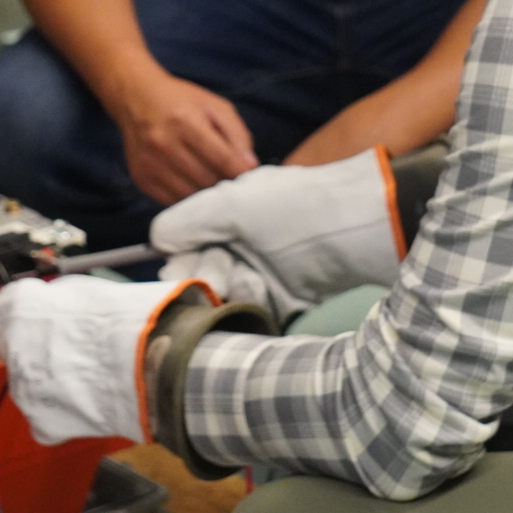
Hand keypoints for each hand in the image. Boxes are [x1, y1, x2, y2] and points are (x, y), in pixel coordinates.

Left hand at [0, 275, 214, 444]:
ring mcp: (24, 390)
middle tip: (75, 347)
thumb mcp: (91, 288)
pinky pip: (43, 417)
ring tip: (91, 376)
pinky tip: (87, 402)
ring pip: (30, 383)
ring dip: (51, 379)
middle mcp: (13, 349)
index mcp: (21, 308)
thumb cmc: (131, 319)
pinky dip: (60, 413)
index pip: (3, 308)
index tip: (40, 316)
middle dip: (38, 346)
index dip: (26, 312)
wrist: (152, 364)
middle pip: (15, 347)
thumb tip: (56, 303)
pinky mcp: (42, 423)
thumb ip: (61, 297)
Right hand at [110, 70, 257, 204]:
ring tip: (217, 184)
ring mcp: (150, 164)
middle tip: (236, 182)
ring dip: (208, 195)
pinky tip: (196, 186)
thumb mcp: (215, 106)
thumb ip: (237, 134)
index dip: (241, 172)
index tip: (253, 179)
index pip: (221, 158)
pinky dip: (189, 198)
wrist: (136, 99)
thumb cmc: (182, 101)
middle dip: (225, 183)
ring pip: (190, 195)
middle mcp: (163, 144)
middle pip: (207, 180)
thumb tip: (250, 166)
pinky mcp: (142, 179)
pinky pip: (173, 201)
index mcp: (185, 122)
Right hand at [150, 148, 403, 320]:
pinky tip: (261, 293)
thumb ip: (189, 219)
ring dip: (228, 290)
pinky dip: (249, 303)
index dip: (179, 260)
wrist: (355, 231)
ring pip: (220, 297)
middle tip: (216, 278)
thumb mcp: (233, 203)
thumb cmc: (293, 208)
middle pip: (196, 275)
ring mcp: (260, 271)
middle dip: (201, 278)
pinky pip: (248, 310)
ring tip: (249, 281)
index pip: (183, 246)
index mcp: (227, 215)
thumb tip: (157, 240)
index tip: (182, 267)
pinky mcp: (281, 299)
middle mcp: (239, 243)